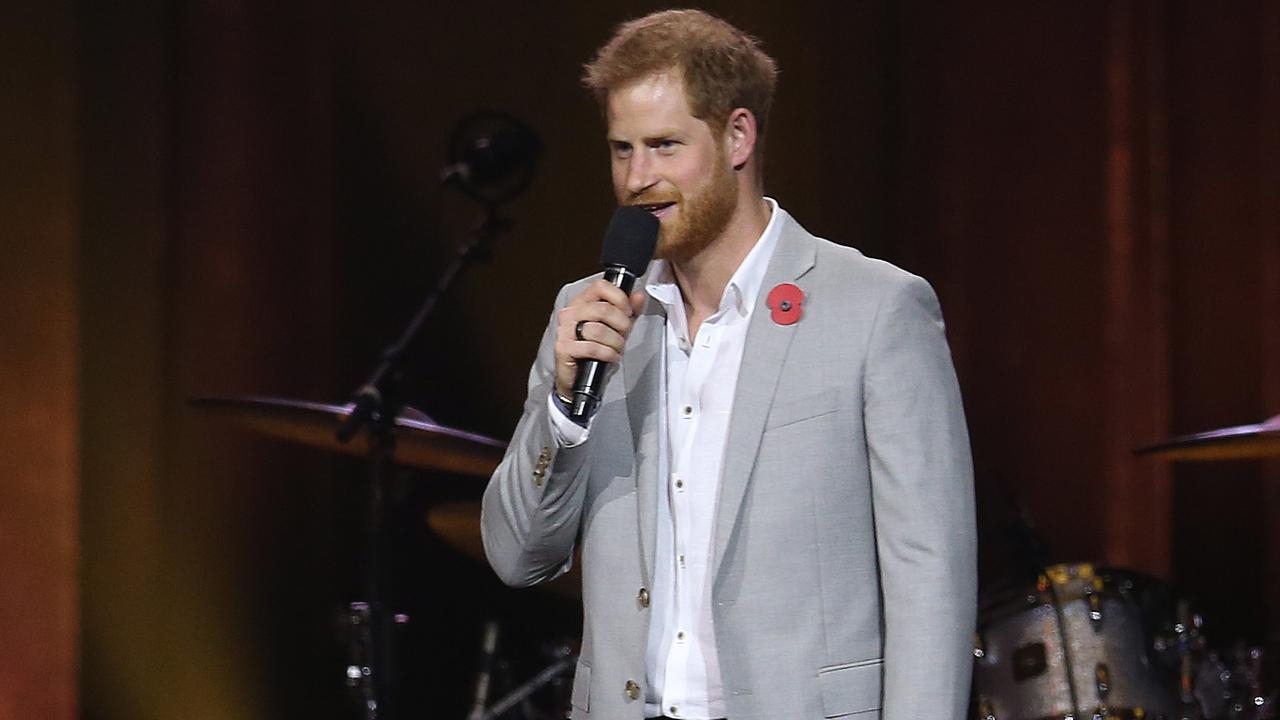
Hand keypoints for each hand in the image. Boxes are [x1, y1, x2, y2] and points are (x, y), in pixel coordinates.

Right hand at [553, 279, 647, 400]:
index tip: (628, 311)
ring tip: (617, 348)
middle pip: (603, 309)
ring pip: (598, 330)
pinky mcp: (563, 348)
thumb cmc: (595, 350)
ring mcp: (564, 330)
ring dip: (615, 342)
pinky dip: (607, 354)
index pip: (600, 286)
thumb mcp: (616, 327)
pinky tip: (610, 357)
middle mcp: (570, 313)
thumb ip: (628, 311)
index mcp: (582, 302)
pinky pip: (591, 347)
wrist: (579, 376)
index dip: (619, 298)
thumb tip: (639, 296)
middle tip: (624, 334)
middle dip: (622, 324)